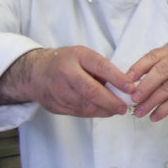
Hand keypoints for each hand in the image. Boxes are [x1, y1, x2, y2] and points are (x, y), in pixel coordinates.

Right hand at [0, 46, 134, 116]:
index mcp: (75, 57)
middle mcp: (65, 74)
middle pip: (91, 92)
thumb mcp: (83, 55)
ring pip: (86, 106)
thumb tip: (124, 84)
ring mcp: (59, 92)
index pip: (99, 66)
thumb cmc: (65, 62)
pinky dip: (94, 113)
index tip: (131, 87)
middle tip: (125, 107)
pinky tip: (102, 110)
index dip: (117, 78)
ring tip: (117, 109)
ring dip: (105, 110)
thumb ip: (101, 67)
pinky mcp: (56, 107)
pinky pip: (79, 113)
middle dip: (112, 102)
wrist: (35, 73)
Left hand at [126, 44, 167, 120]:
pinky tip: (155, 116)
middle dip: (145, 86)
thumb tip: (130, 85)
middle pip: (161, 72)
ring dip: (152, 101)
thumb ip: (155, 71)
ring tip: (140, 112)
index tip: (126, 82)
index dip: (138, 69)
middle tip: (133, 99)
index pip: (152, 57)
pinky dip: (164, 109)